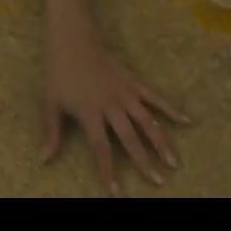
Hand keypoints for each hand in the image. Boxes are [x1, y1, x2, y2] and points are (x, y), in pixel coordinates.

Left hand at [42, 36, 188, 196]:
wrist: (73, 39)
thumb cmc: (59, 72)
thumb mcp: (50, 102)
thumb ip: (51, 133)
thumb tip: (44, 160)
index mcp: (90, 113)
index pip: (101, 148)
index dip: (108, 171)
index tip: (117, 191)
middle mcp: (111, 105)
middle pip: (130, 138)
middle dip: (144, 162)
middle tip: (158, 181)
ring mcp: (125, 93)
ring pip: (147, 121)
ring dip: (161, 142)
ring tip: (173, 161)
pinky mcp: (134, 82)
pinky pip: (156, 97)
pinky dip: (171, 109)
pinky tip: (186, 120)